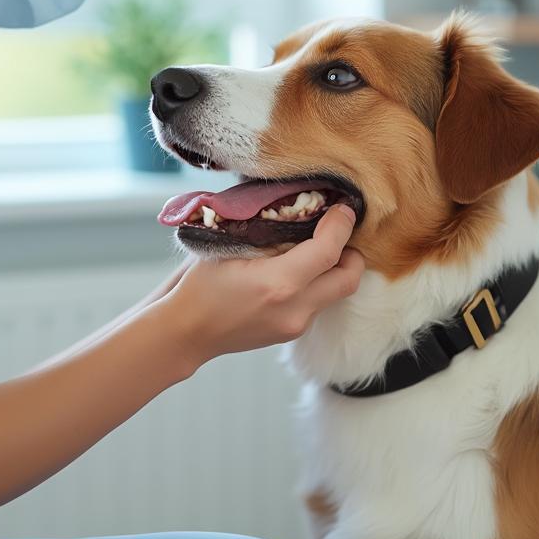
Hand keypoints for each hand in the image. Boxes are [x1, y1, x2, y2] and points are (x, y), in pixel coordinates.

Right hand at [158, 204, 363, 368]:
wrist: (187, 332)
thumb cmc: (201, 284)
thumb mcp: (230, 247)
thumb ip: (267, 230)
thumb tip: (298, 206)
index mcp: (278, 284)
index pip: (328, 252)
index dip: (340, 226)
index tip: (343, 208)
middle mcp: (294, 309)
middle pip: (349, 279)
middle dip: (351, 251)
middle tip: (337, 230)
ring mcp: (295, 325)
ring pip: (336, 291)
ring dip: (333, 267)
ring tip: (314, 246)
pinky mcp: (292, 332)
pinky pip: (318, 302)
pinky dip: (315, 282)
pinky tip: (295, 270)